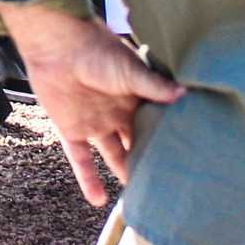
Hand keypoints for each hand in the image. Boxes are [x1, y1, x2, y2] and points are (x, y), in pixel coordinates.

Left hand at [0, 1, 183, 205]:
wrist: (57, 44)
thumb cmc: (97, 50)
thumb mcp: (131, 70)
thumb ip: (156, 87)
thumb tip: (188, 95)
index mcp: (135, 98)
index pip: (155, 124)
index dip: (167, 140)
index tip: (187, 161)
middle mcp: (117, 114)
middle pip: (136, 143)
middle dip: (149, 161)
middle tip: (168, 186)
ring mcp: (95, 123)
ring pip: (113, 155)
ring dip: (124, 173)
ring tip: (141, 199)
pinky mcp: (71, 130)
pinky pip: (81, 160)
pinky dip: (88, 179)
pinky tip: (98, 201)